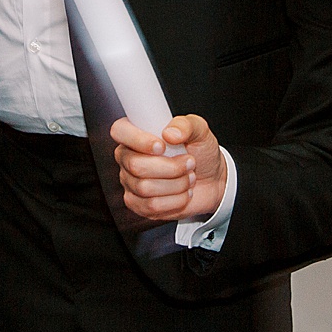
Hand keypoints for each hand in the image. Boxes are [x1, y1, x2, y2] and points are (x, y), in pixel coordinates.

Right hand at [109, 113, 225, 221]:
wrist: (212, 180)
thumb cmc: (200, 151)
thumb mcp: (200, 131)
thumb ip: (187, 125)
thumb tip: (169, 133)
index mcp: (137, 132)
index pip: (120, 131)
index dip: (138, 140)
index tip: (162, 146)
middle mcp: (128, 157)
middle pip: (135, 165)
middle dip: (170, 167)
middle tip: (189, 162)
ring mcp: (130, 181)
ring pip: (145, 188)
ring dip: (177, 184)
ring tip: (189, 177)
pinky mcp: (138, 204)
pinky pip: (151, 206)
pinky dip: (175, 200)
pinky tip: (183, 193)